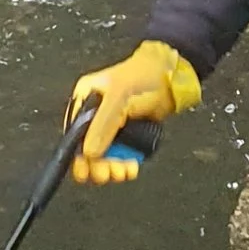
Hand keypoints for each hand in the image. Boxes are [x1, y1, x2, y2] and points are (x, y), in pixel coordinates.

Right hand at [66, 39, 199, 180]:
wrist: (174, 78)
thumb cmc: (145, 76)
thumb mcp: (120, 97)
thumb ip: (103, 125)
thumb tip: (88, 153)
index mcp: (86, 99)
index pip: (74, 134)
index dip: (78, 155)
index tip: (85, 171)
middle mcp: (95, 114)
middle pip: (88, 149)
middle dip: (97, 165)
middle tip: (107, 173)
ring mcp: (112, 126)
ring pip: (105, 156)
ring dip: (112, 167)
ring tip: (122, 170)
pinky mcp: (128, 135)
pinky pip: (121, 156)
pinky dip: (125, 164)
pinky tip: (131, 167)